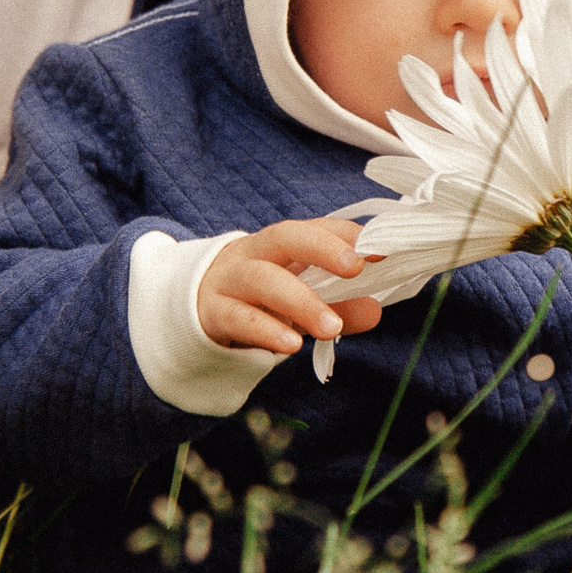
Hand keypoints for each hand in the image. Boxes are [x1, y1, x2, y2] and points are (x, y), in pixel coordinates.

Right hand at [198, 219, 384, 354]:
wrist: (191, 313)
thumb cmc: (256, 301)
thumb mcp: (300, 302)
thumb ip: (338, 306)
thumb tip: (375, 309)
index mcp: (279, 245)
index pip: (315, 228)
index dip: (347, 236)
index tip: (380, 251)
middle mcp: (253, 254)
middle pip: (285, 237)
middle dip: (322, 248)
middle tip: (356, 269)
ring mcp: (229, 281)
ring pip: (262, 279)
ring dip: (300, 301)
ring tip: (331, 326)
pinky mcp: (212, 313)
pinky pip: (239, 318)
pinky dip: (267, 330)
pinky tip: (291, 345)